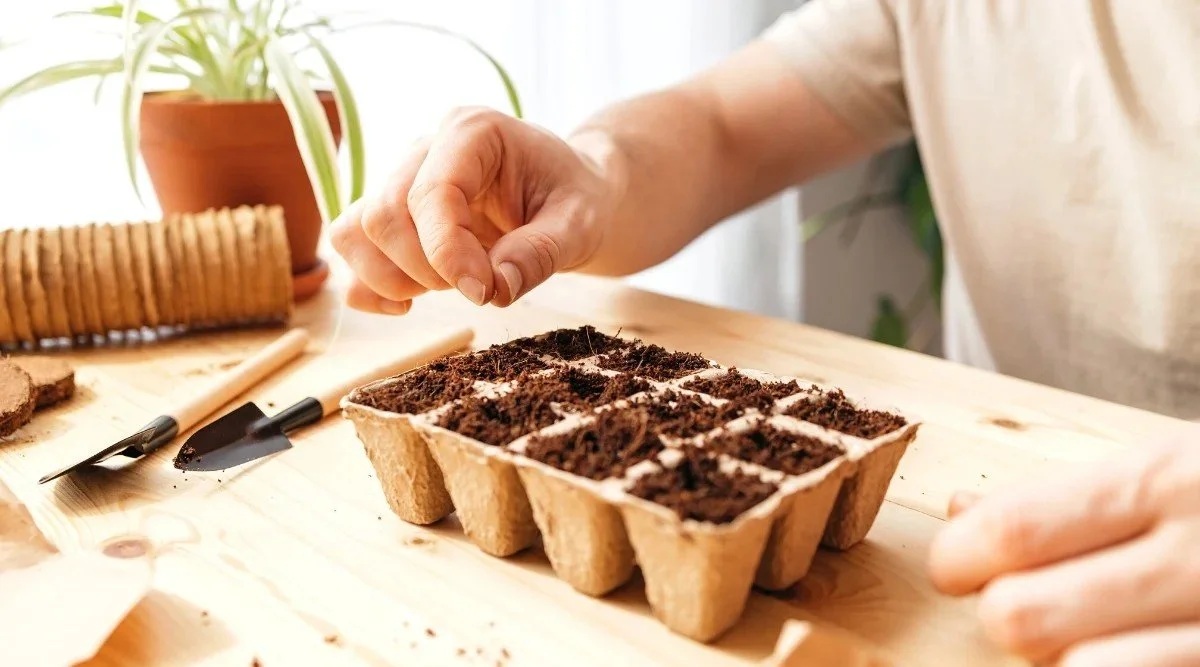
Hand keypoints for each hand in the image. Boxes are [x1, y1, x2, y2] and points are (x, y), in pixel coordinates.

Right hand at [329, 106, 619, 314]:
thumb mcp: (579, 224)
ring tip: (446, 288)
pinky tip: (408, 302)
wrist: (565, 196)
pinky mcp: (390, 213)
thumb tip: (494, 289)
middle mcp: (425, 148)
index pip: (433, 193)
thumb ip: (541, 253)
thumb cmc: (573, 199)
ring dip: (392, 278)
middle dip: (426, 269)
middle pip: (384, 214)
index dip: (447, 252)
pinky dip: (367, 285)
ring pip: (355, 231)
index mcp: (473, 132)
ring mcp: (400, 179)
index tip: (484, 293)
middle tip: (479, 287)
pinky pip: (350, 247)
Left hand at [928, 436, 1199, 665]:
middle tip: (1023, 598)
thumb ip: (1067, 494)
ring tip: (1085, 629)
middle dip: (1002, 608)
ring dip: (1059, 652)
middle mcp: (1198, 554)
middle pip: (1021, 612)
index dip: (956, 555)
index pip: (1012, 529)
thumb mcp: (1170, 468)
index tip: (954, 563)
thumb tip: (960, 511)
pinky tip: (1127, 648)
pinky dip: (1113, 666)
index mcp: (1166, 479)